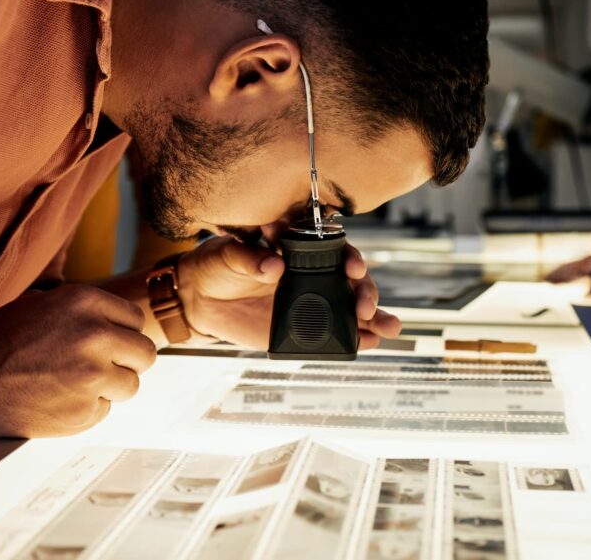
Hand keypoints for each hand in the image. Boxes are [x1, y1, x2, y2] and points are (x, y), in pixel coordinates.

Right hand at [0, 285, 155, 437]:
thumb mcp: (42, 303)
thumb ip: (83, 309)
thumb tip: (115, 321)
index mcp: (85, 301)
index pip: (136, 319)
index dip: (123, 332)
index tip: (113, 341)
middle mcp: (95, 335)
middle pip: (145, 353)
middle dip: (128, 360)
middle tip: (106, 366)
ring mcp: (92, 375)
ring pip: (131, 385)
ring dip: (111, 386)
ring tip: (79, 383)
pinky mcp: (84, 411)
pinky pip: (105, 410)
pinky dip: (88, 408)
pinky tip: (61, 399)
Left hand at [177, 237, 401, 349]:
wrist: (199, 298)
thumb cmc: (217, 265)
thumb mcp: (228, 254)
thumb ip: (250, 258)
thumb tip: (274, 265)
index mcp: (298, 249)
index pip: (334, 248)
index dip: (349, 257)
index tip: (352, 268)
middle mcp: (312, 274)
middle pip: (351, 281)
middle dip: (365, 292)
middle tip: (366, 307)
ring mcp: (311, 302)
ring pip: (351, 308)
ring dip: (376, 317)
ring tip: (391, 327)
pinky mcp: (303, 328)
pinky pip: (334, 334)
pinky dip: (356, 339)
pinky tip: (371, 342)